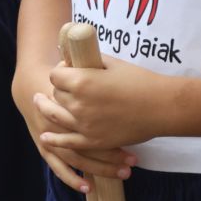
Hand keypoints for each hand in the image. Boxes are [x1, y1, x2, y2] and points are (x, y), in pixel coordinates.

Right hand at [13, 67, 134, 191]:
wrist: (31, 89)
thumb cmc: (63, 82)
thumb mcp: (78, 72)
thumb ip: (93, 72)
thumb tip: (119, 72)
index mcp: (67, 99)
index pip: (96, 118)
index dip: (118, 128)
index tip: (138, 136)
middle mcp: (57, 121)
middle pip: (90, 142)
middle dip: (114, 153)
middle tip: (134, 161)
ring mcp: (50, 137)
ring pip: (79, 157)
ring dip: (102, 168)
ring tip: (124, 173)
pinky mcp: (44, 148)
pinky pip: (59, 167)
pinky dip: (72, 178)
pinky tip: (89, 188)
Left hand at [43, 54, 169, 150]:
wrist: (161, 107)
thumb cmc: (139, 81)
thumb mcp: (112, 63)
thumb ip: (90, 60)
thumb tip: (76, 57)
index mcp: (81, 81)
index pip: (55, 75)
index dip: (60, 72)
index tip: (67, 70)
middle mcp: (78, 104)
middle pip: (56, 95)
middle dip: (59, 89)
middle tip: (67, 86)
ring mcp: (84, 125)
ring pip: (56, 117)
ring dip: (46, 109)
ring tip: (39, 103)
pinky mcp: (93, 141)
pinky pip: (67, 142)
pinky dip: (54, 140)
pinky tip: (45, 137)